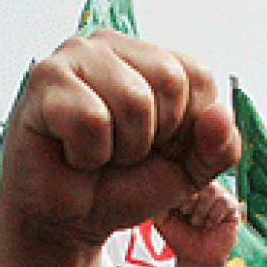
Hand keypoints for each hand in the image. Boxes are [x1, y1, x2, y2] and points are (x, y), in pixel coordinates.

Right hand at [0, 31, 240, 256]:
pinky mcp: (45, 82)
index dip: (186, 130)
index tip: (154, 148)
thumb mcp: (186, 173)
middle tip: (120, 152)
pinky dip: (88, 154)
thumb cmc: (119, 186)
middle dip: (153, 138)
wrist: (66, 222)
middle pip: (169, 81)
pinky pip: (91, 120)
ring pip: (133, 100)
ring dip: (120, 149)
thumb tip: (221, 115)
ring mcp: (74, 57)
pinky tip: (72, 153)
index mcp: (149, 56)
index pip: (199, 77)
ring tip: (97, 153)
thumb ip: (218, 148)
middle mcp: (111, 44)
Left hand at [156, 182, 239, 266]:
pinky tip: (209, 226)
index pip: (187, 175)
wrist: (194, 259)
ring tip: (197, 223)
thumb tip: (155, 185)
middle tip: (185, 214)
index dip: (182, 191)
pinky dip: (214, 215)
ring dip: (201, 209)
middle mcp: (206, 190)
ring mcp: (220, 198)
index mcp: (190, 189)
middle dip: (190, 199)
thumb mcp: (163, 218)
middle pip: (200, 179)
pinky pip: (226, 202)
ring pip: (213, 189)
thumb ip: (159, 202)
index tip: (178, 209)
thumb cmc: (179, 238)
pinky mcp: (233, 209)